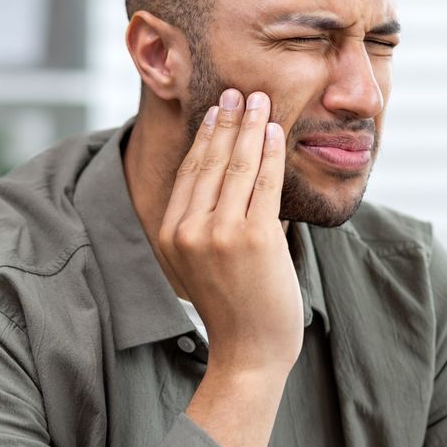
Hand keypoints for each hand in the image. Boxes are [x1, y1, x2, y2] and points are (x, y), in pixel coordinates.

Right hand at [158, 88, 303, 375]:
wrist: (249, 354)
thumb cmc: (234, 309)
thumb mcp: (201, 263)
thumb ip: (203, 224)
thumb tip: (227, 177)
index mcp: (170, 234)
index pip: (189, 172)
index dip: (204, 136)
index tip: (217, 110)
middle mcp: (188, 230)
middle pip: (210, 161)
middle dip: (226, 121)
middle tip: (238, 92)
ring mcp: (220, 233)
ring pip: (236, 165)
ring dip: (250, 127)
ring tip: (259, 100)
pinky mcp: (254, 237)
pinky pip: (264, 183)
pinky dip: (270, 152)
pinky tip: (276, 131)